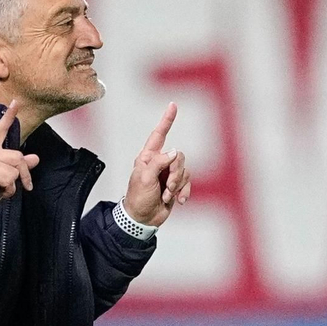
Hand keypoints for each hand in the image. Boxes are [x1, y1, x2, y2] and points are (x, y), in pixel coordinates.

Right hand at [0, 102, 40, 215]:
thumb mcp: (4, 175)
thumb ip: (18, 165)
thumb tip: (35, 158)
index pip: (0, 129)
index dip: (8, 116)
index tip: (15, 102)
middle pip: (18, 156)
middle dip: (24, 174)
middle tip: (23, 185)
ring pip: (15, 169)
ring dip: (14, 184)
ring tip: (2, 188)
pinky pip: (9, 179)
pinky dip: (9, 190)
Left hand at [123, 102, 189, 227]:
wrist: (142, 219)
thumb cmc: (138, 198)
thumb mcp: (144, 178)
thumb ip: (159, 162)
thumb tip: (175, 152)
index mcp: (148, 157)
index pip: (159, 135)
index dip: (166, 120)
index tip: (173, 105)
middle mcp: (160, 163)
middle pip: (178, 157)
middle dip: (175, 173)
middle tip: (166, 187)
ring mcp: (169, 174)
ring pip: (185, 170)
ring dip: (177, 186)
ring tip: (167, 196)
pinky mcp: (176, 185)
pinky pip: (188, 182)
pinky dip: (184, 192)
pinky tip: (178, 201)